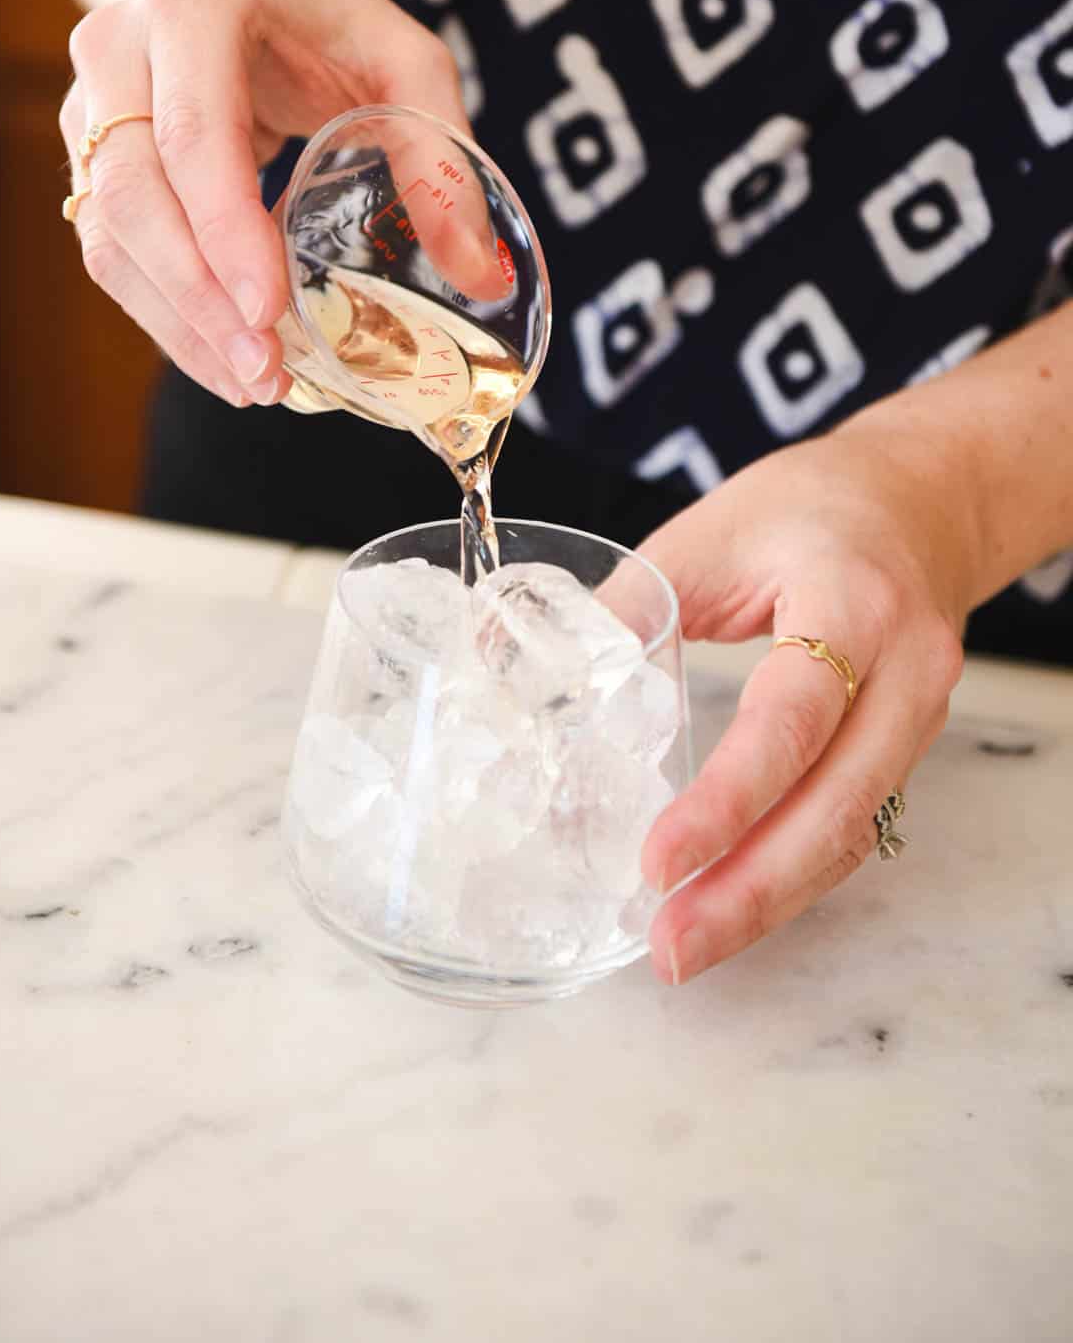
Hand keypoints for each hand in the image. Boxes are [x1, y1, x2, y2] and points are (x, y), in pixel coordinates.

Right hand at [60, 0, 473, 405]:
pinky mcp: (85, 161)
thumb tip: (484, 278)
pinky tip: (222, 361)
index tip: (266, 309)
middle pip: (132, 192)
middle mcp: (117, 52)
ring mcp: (86, 109)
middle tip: (264, 372)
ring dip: (176, 321)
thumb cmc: (320, 19)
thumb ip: (441, 155)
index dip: (222, 228)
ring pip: (107, 233)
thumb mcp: (403, 58)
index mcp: (192, 7)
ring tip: (254, 383)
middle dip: (195, 297)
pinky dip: (163, 316)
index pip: (193, 131)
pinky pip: (107, 249)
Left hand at [638, 424, 975, 983]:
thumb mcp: (705, 536)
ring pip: (852, 831)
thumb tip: (525, 685)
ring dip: (770, 900)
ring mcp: (919, 713)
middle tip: (670, 946)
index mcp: (851, 600)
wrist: (919, 498)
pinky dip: (793, 872)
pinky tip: (734, 905)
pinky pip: (854, 823)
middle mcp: (905, 668)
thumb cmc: (807, 507)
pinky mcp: (906, 745)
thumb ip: (626, 611)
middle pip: (835, 805)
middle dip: (750, 889)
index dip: (727, 800)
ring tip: (688, 946)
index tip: (658, 860)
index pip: (791, 719)